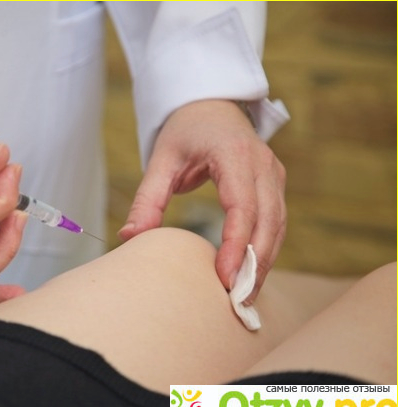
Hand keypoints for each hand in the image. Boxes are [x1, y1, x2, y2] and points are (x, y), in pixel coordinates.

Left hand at [118, 100, 285, 302]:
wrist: (212, 106)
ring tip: (245, 296)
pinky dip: (266, 249)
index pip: (243, 206)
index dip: (237, 245)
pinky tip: (251, 274)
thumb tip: (129, 238)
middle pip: (268, 221)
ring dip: (264, 262)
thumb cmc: (185, 131)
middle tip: (237, 299)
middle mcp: (263, 164)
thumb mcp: (161, 160)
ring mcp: (274, 174)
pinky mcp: (275, 184)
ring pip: (277, 225)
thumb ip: (147, 199)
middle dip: (255, 263)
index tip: (225, 277)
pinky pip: (276, 222)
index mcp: (234, 155)